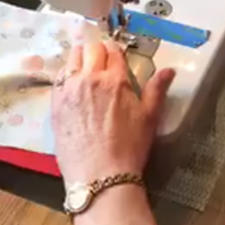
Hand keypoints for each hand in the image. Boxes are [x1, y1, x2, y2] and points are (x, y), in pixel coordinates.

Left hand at [51, 40, 175, 224]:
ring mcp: (68, 90)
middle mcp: (89, 78)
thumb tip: (169, 70)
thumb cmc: (129, 147)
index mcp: (114, 79)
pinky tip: (71, 86)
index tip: (116, 58)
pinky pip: (58, 78)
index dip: (115, 52)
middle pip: (90, 49)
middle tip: (101, 62)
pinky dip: (65, 76)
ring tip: (84, 70)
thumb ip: (157, 89)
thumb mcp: (149, 117)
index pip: (113, 51)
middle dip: (97, 51)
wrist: (100, 175)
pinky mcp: (55, 104)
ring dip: (79, 59)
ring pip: (71, 59)